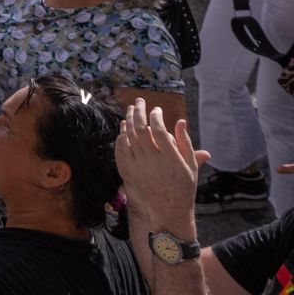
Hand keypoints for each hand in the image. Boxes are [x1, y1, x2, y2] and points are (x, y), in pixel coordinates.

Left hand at [115, 99, 206, 227]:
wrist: (168, 211)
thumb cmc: (183, 187)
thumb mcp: (191, 167)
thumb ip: (185, 143)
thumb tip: (180, 121)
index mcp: (170, 158)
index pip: (158, 129)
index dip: (156, 116)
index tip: (156, 109)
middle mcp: (152, 159)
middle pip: (140, 128)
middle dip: (138, 111)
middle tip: (140, 102)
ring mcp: (138, 165)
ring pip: (129, 136)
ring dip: (128, 120)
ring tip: (130, 110)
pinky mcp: (129, 170)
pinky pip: (121, 148)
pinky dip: (122, 135)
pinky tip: (123, 127)